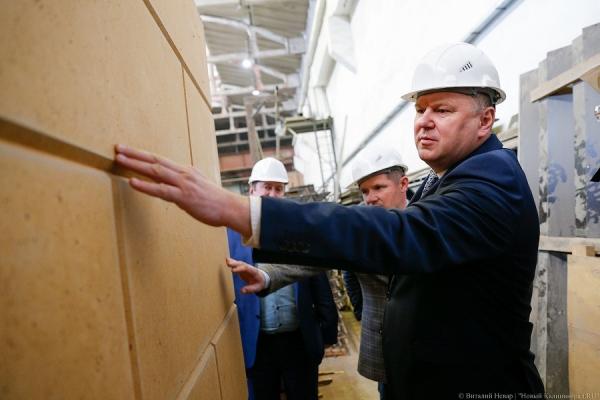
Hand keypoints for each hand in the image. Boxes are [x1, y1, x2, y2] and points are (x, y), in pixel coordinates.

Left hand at [114, 144, 250, 235]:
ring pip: (155, 171)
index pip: (160, 159)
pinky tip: (132, 182)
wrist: (230, 208)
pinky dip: (145, 186)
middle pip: (155, 160)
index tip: (128, 149)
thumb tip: (175, 182)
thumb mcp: (199, 185)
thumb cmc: (215, 201)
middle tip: (117, 148)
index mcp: (186, 171)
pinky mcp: (183, 197)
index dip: (143, 154)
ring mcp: (183, 184)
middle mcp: (183, 173)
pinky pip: (160, 190)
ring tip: (119, 160)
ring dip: (135, 165)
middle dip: (134, 154)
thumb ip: (186, 182)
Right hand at [226, 257, 266, 293]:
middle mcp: (249, 268)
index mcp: (254, 272)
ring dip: (233, 262)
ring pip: (239, 263)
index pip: (247, 269)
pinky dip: (232, 262)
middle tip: (228, 263)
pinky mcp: (242, 268)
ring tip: (226, 260)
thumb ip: (250, 289)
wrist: (261, 278)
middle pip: (242, 264)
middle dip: (235, 263)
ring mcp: (245, 267)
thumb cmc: (259, 283)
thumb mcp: (257, 288)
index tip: (233, 270)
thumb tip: (242, 291)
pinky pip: (237, 264)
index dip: (240, 269)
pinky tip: (226, 260)